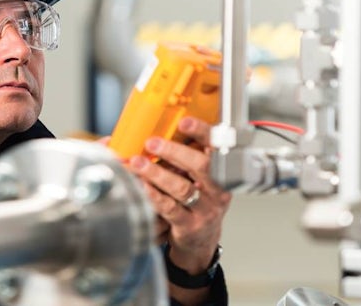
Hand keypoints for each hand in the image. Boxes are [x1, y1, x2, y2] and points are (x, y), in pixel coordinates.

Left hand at [127, 116, 230, 272]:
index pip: (217, 147)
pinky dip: (154, 195)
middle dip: (175, 152)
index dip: (203, 133)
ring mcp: (205, 209)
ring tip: (138, 163)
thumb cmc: (198, 201)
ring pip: (183, 188)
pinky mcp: (190, 226)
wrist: (201, 239)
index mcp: (222, 171)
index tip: (185, 122)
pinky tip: (142, 186)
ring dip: (158, 173)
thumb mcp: (201, 177)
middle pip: (202, 166)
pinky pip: (170, 208)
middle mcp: (218, 190)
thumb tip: (163, 128)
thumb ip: (189, 156)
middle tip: (152, 142)